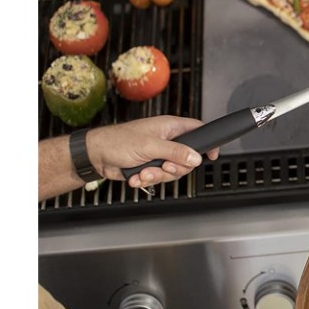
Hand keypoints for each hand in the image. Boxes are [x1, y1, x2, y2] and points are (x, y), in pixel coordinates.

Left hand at [86, 115, 219, 187]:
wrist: (97, 156)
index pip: (197, 131)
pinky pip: (158, 178)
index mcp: (170, 128)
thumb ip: (175, 151)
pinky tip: (136, 176)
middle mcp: (166, 141)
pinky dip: (147, 180)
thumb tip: (196, 157)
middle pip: (187, 159)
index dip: (207, 142)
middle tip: (163, 167)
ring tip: (143, 172)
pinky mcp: (149, 167)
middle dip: (174, 168)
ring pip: (173, 172)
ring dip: (157, 176)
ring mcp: (158, 155)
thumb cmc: (117, 141)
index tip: (212, 155)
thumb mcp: (150, 146)